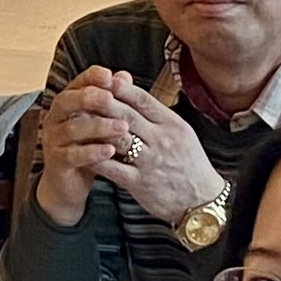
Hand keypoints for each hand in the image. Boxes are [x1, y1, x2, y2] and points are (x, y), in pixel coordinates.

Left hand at [33, 70, 221, 229]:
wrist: (202, 201)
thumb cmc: (190, 164)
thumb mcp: (181, 133)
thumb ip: (158, 115)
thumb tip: (134, 93)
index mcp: (172, 125)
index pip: (143, 100)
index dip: (122, 88)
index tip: (105, 78)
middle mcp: (162, 140)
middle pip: (127, 115)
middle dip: (104, 102)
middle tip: (84, 92)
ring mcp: (150, 162)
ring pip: (118, 139)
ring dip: (96, 128)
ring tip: (77, 119)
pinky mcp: (139, 183)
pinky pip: (113, 168)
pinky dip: (96, 158)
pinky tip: (81, 151)